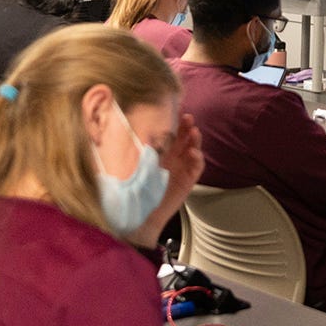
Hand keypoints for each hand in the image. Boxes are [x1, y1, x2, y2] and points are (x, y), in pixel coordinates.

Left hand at [138, 114, 205, 245]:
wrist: (143, 214)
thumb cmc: (136, 190)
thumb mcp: (133, 167)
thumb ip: (134, 152)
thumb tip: (128, 134)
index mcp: (160, 154)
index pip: (169, 135)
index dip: (173, 123)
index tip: (173, 111)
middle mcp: (172, 159)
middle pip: (183, 139)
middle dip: (186, 127)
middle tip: (187, 118)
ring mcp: (181, 168)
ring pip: (192, 150)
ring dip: (195, 140)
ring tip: (194, 132)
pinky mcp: (188, 180)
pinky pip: (196, 167)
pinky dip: (198, 159)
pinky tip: (194, 152)